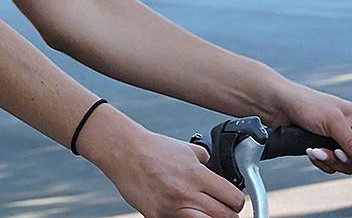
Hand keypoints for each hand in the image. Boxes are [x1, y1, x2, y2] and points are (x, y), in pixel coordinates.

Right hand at [89, 126, 245, 217]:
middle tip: (223, 209)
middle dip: (228, 214)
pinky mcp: (157, 216)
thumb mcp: (185, 148)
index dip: (236, 200)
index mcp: (196, 174)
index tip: (232, 200)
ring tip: (205, 212)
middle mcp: (186, 193)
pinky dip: (185, 217)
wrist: (123, 150)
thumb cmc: (152, 148)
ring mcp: (171, 207)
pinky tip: (183, 211)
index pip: (234, 198)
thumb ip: (204, 160)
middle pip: (225, 216)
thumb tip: (217, 171)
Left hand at [273, 81, 351, 174]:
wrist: (276, 106)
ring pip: (343, 164)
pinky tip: (310, 151)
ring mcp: (334, 140)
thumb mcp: (333, 121)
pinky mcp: (321, 148)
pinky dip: (320, 161)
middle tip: (331, 152)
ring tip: (315, 150)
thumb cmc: (303, 103)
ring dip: (328, 160)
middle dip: (341, 159)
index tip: (342, 152)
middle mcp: (347, 131)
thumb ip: (351, 141)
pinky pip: (329, 165)